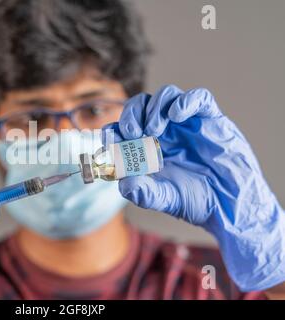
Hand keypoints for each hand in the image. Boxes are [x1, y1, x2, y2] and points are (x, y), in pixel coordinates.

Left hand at [103, 85, 284, 291]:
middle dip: (130, 114)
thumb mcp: (165, 199)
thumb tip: (123, 183)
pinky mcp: (210, 119)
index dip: (114, 129)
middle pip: (139, 106)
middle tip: (132, 132)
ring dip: (154, 108)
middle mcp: (164, 132)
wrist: (231, 205)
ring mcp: (186, 124)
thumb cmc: (196, 201)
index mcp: (147, 147)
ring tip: (153, 129)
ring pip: (165, 96)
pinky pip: (198, 98)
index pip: (123, 128)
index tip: (111, 138)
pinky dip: (185, 102)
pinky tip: (176, 116)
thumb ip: (143, 192)